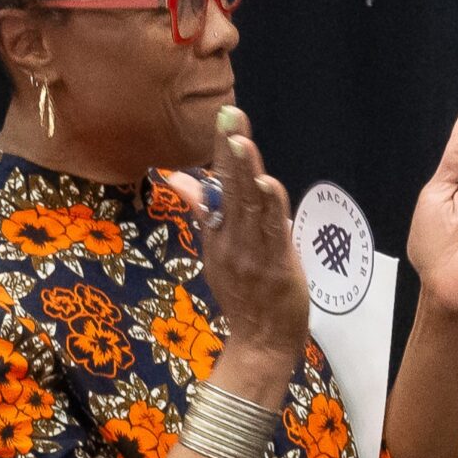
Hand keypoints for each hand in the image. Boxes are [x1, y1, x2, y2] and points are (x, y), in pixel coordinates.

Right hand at [164, 107, 310, 384]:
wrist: (261, 342)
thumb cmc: (245, 294)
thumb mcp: (217, 252)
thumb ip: (205, 214)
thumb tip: (182, 180)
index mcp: (218, 235)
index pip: (219, 185)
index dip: (222, 152)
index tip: (227, 118)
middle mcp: (231, 241)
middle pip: (231, 190)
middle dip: (232, 151)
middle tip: (232, 115)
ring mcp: (252, 254)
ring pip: (249, 207)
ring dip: (247, 173)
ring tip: (242, 142)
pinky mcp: (275, 266)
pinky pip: (271, 232)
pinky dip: (268, 208)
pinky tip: (265, 184)